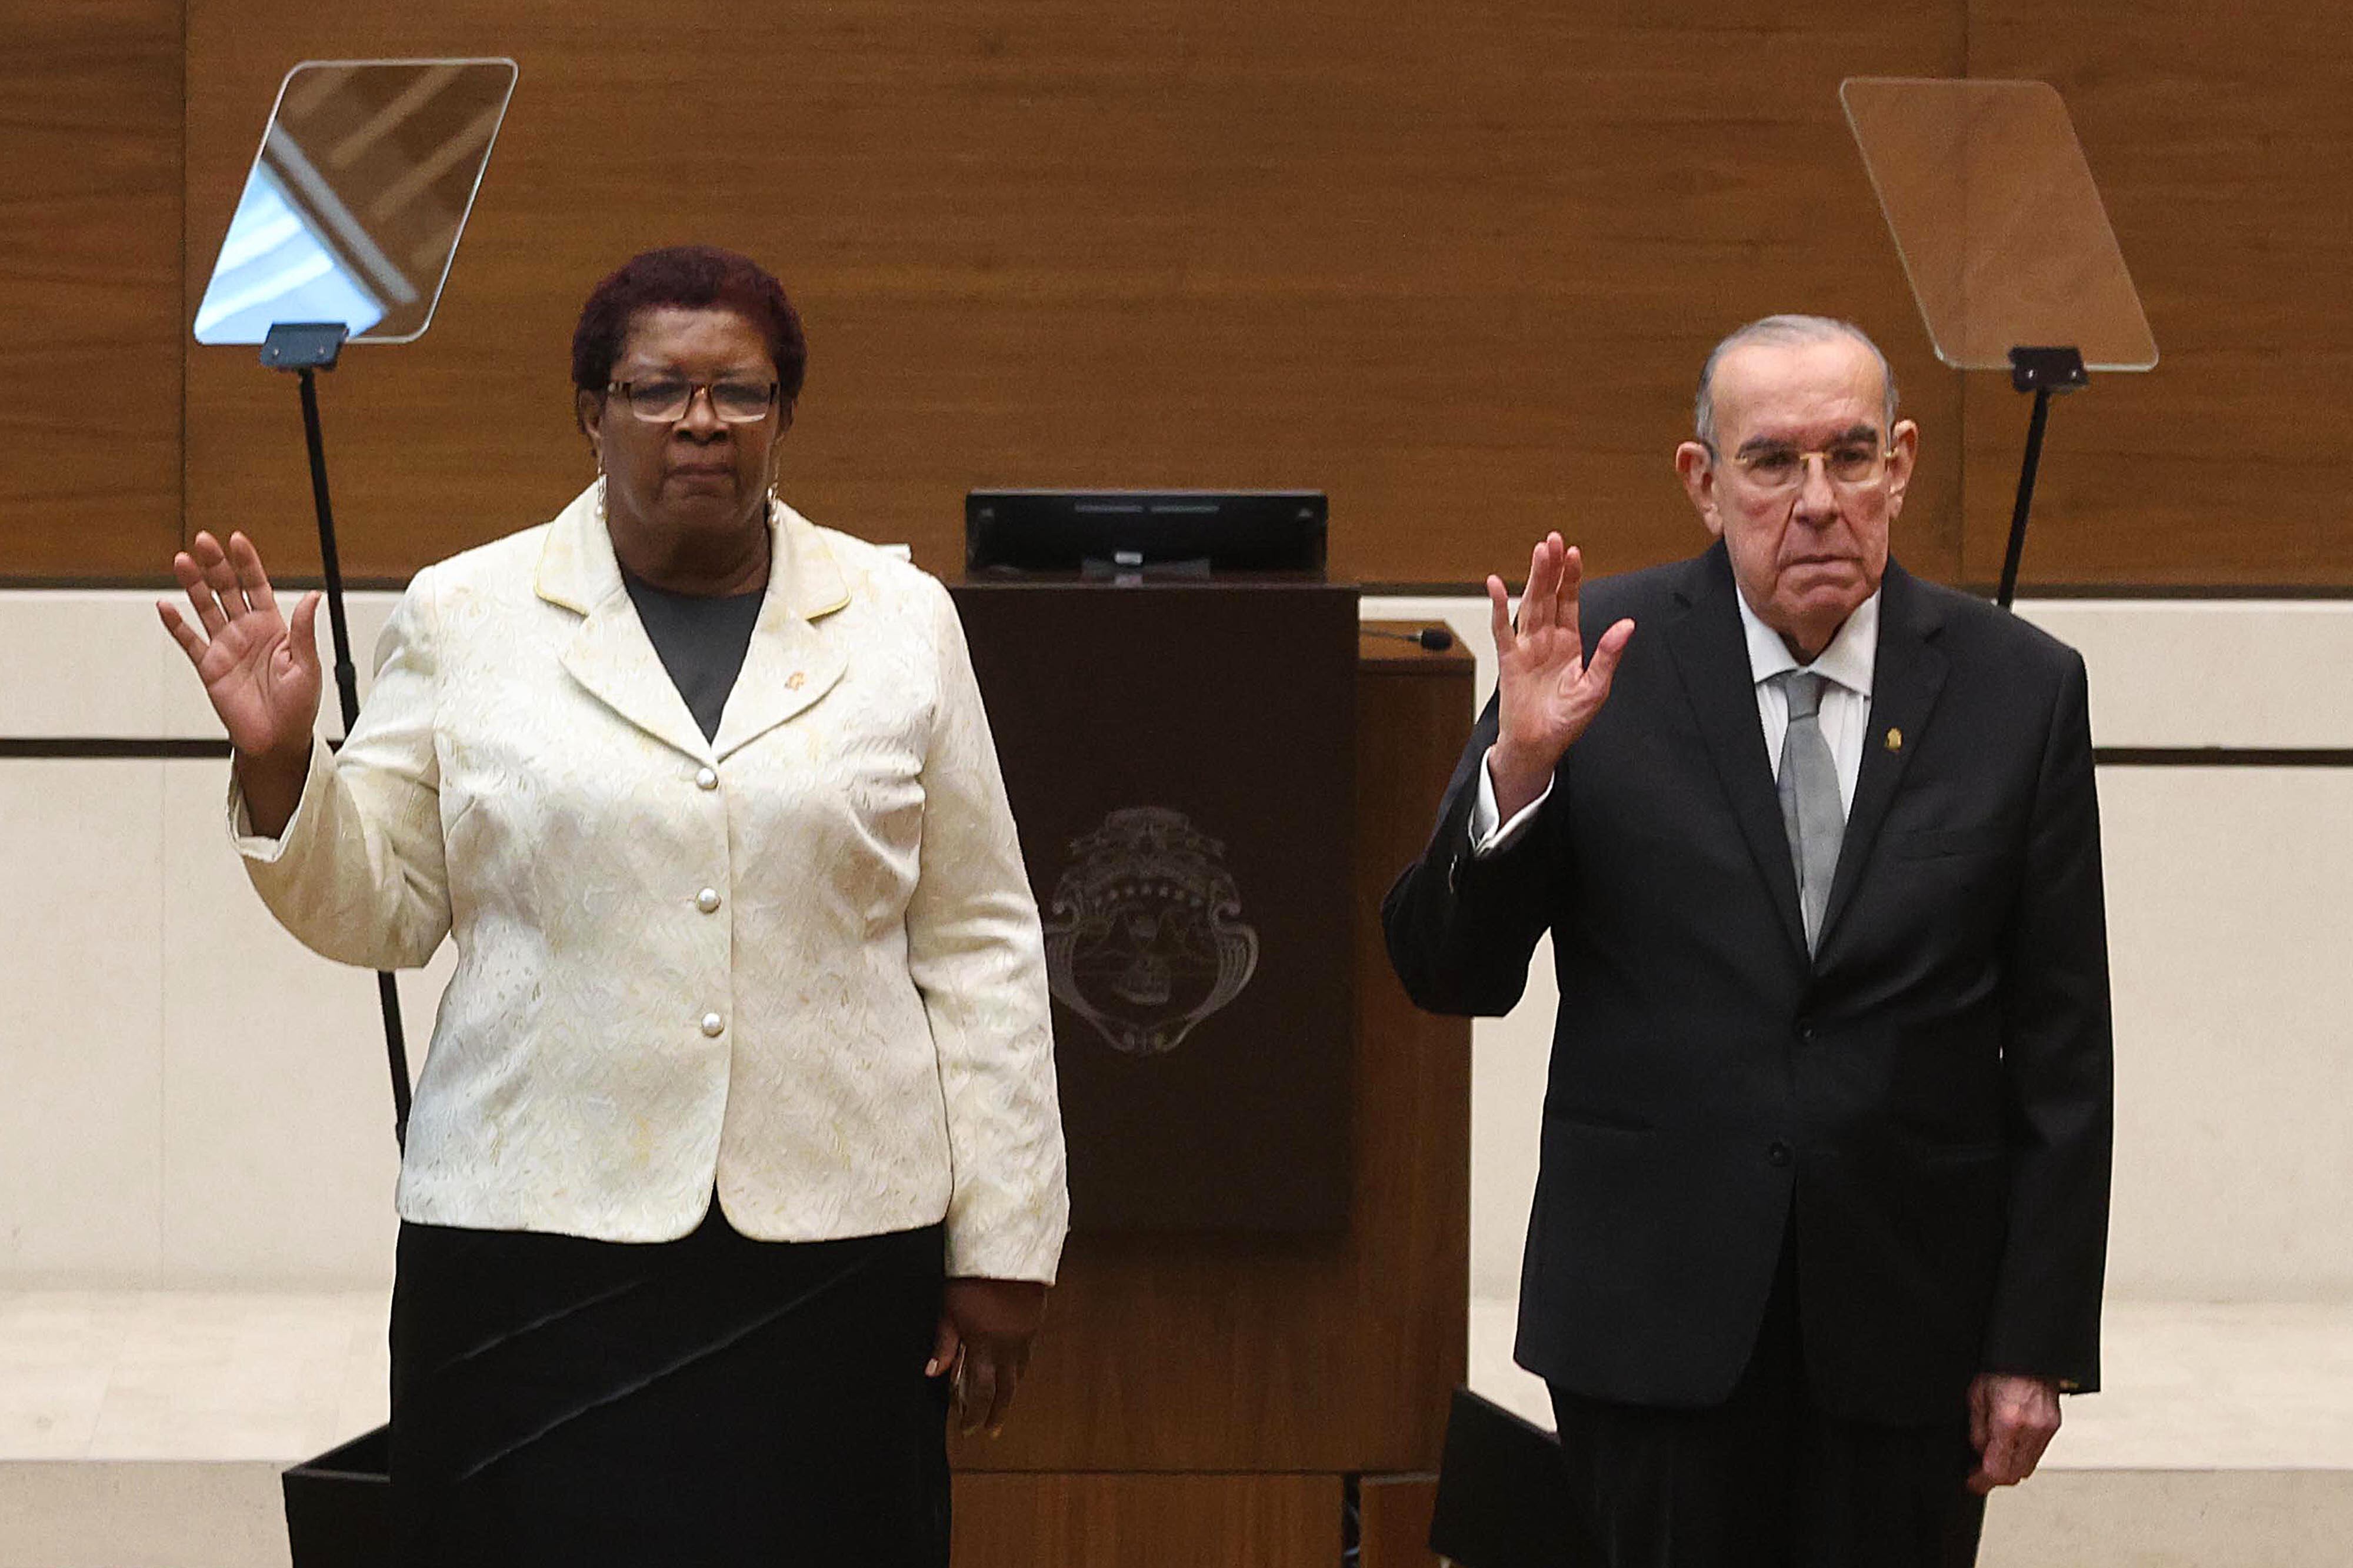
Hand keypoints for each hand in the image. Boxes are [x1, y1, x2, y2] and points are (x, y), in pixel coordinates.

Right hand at [158, 531, 321, 762]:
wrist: (277, 739)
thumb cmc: (298, 706)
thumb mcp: (307, 665)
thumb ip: (304, 631)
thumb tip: (313, 596)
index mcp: (273, 627)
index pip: (257, 586)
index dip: (247, 563)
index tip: (237, 540)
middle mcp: (247, 631)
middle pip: (227, 589)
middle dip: (216, 565)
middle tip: (203, 541)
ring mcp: (225, 646)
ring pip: (205, 607)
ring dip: (193, 585)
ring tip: (182, 560)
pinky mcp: (208, 666)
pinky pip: (188, 641)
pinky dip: (176, 624)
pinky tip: (165, 605)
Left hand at [927, 1277, 1045, 1436]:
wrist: (1006, 1251)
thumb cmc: (972, 1276)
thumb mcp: (948, 1309)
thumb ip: (943, 1343)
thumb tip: (932, 1373)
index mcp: (984, 1345)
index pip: (980, 1392)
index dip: (974, 1415)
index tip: (967, 1430)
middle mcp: (1007, 1346)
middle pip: (1005, 1391)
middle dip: (996, 1414)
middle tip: (990, 1431)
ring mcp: (1024, 1336)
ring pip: (1018, 1375)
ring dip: (1009, 1394)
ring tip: (1001, 1408)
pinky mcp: (1034, 1324)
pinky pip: (1026, 1356)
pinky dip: (1018, 1371)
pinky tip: (1013, 1374)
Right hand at [1485, 534, 1634, 817]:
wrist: (1539, 745)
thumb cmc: (1566, 720)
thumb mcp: (1596, 687)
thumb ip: (1608, 655)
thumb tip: (1627, 625)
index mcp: (1569, 643)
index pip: (1570, 601)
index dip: (1571, 577)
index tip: (1574, 553)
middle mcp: (1547, 639)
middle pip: (1549, 595)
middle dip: (1552, 567)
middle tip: (1554, 540)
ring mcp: (1527, 647)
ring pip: (1530, 604)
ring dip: (1534, 578)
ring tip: (1539, 552)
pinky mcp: (1509, 659)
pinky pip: (1503, 628)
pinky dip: (1498, 607)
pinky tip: (1495, 584)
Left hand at [1967, 1372, 2061, 1493]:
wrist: (2030, 1355)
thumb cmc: (2002, 1369)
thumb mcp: (1976, 1396)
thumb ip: (1977, 1430)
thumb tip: (1979, 1452)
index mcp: (2008, 1421)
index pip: (1997, 1469)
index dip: (1982, 1482)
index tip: (1973, 1483)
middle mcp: (2031, 1429)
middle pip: (2015, 1474)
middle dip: (1996, 1478)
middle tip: (1979, 1473)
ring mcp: (2046, 1429)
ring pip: (2028, 1466)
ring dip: (2010, 1468)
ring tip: (1993, 1459)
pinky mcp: (2053, 1426)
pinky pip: (2037, 1452)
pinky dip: (2022, 1455)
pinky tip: (2010, 1447)